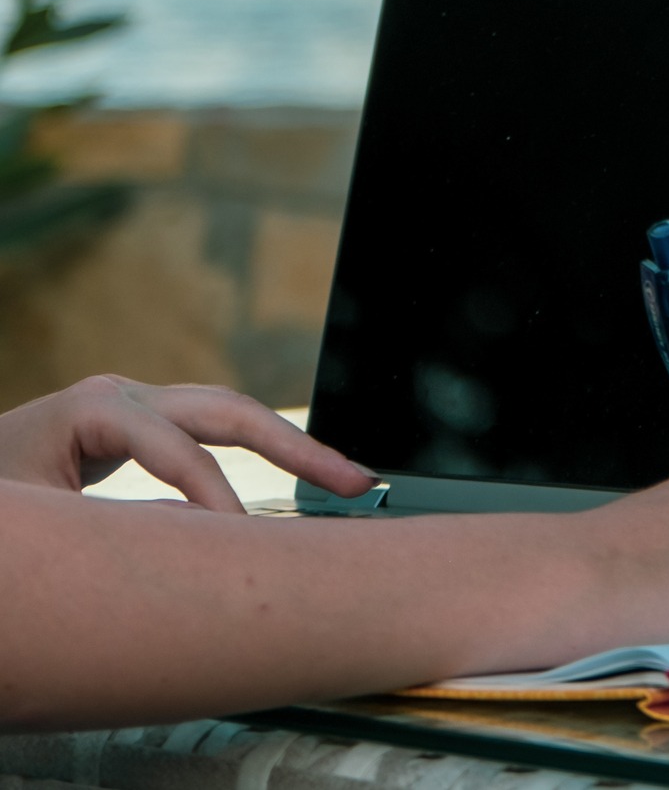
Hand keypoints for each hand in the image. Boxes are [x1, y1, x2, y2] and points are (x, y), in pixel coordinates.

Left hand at [0, 375, 376, 512]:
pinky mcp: (144, 423)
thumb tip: (199, 539)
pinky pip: (214, 432)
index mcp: (93, 410)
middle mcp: (122, 395)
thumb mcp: (42, 520)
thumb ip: (116, 528)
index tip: (249, 545)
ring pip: (232, 414)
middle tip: (354, 483)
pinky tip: (298, 479)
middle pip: (228, 411)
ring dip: (292, 445)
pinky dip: (260, 453)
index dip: (217, 500)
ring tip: (348, 480)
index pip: (178, 453)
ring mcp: (135, 404)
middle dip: (296, 447)